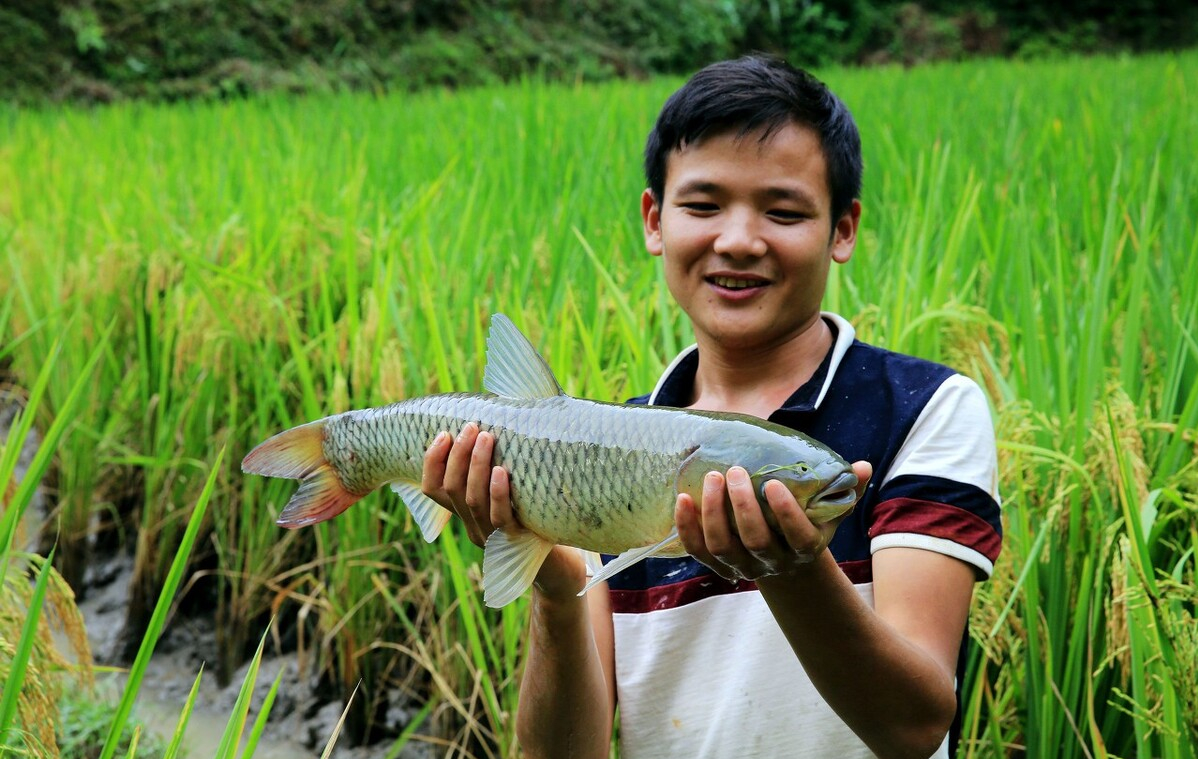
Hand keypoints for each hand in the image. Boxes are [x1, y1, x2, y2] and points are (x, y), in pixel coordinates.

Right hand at [420, 424, 586, 598]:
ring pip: (473, 500)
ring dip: (476, 466)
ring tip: (487, 437)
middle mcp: (474, 526)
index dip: (431, 462)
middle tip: (471, 428)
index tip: (443, 434)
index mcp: (467, 513)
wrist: (561, 564)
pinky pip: (501, 517)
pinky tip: (502, 471)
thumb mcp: (513, 489)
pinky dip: (498, 492)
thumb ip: (499, 463)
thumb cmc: (537, 515)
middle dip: (458, 455)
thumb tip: (504, 412)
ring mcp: (493, 536)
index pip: (433, 489)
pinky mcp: (518, 542)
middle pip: (452, 489)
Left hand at [676, 460, 871, 581]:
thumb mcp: (830, 511)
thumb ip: (847, 490)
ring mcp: (743, 567)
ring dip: (713, 513)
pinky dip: (687, 528)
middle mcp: (773, 562)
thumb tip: (863, 466)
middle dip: (742, 506)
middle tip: (734, 471)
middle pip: (755, 540)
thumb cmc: (808, 524)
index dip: (786, 513)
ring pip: (722, 547)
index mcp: (805, 548)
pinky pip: (698, 552)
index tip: (774, 484)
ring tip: (711, 478)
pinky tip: (682, 499)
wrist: (785, 562)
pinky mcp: (718, 566)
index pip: (797, 536)